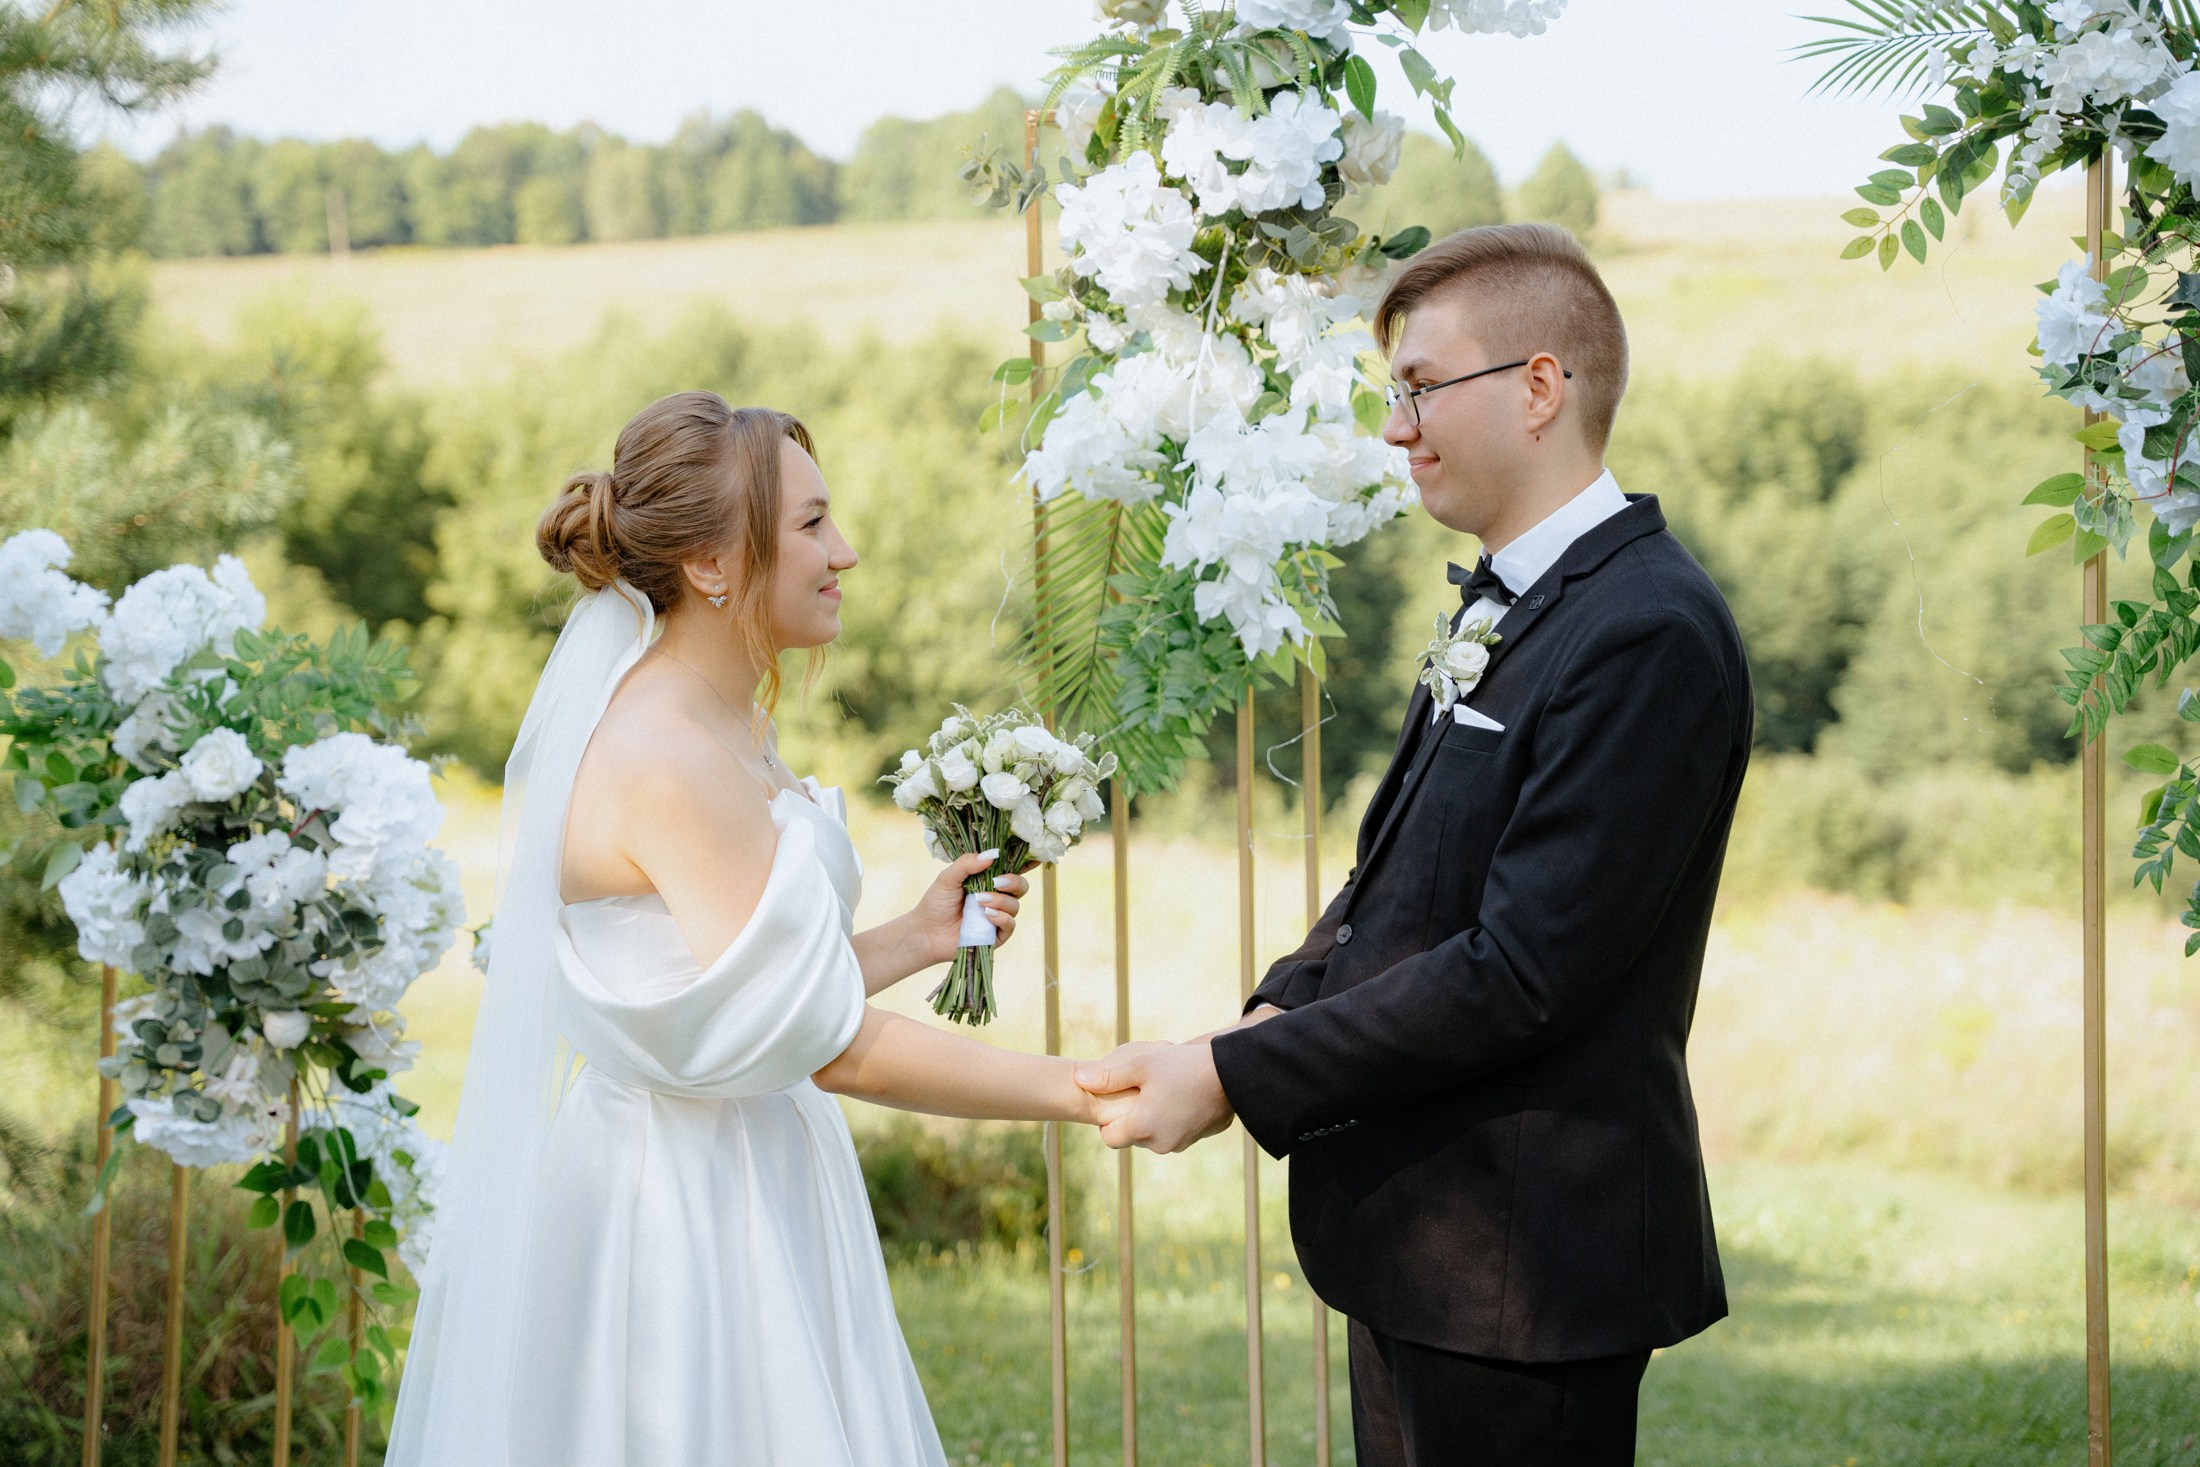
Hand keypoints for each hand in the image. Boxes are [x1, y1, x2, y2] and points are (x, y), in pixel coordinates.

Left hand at [908, 850, 1026, 965]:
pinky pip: (1010, 925)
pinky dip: (1002, 917)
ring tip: (980, 901)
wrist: (926, 933)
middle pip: (1021, 886)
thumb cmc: (936, 903)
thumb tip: (992, 855)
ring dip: (1001, 900)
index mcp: (988, 880)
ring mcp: (998, 917)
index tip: (1034, 856)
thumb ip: (967, 864)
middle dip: (1014, 881)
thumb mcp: (948, 878)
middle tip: (997, 882)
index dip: (1026, 862)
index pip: (1012, 869)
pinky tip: (987, 914)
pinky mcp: (996, 935)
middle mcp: (997, 897)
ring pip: (1015, 905)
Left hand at [1075, 1041, 1233, 1153]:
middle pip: (1133, 1137)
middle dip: (1132, 1118)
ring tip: (1163, 1090)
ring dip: (1154, 1119)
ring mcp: (1182, 1143)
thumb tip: (1078, 1080)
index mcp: (1142, 1128)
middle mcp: (1161, 1143)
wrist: (1232, 1074)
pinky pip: (1176, 1132)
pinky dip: (1174, 1118)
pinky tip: (1182, 1095)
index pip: (1110, 1138)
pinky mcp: (1198, 1137)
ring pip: (1155, 1135)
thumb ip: (1108, 1077)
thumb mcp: (1141, 1065)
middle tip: (1142, 1090)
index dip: (1109, 1120)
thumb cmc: (1183, 1066)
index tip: (1118, 1100)